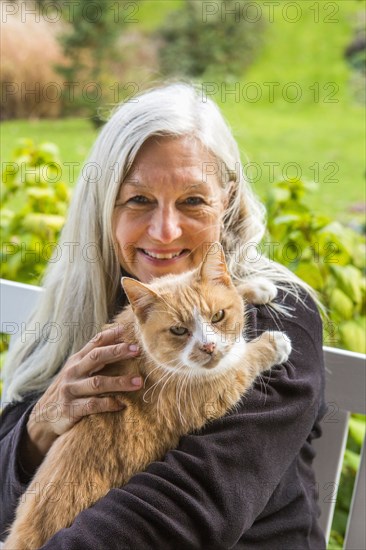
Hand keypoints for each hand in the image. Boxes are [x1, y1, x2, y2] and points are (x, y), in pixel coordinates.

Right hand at [26, 326, 141, 456]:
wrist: (43, 416)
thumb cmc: (69, 389)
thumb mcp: (77, 371)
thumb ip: (94, 359)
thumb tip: (121, 342)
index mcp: (77, 360)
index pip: (95, 342)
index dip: (111, 335)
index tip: (127, 330)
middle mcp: (73, 371)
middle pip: (97, 357)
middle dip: (117, 352)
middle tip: (137, 350)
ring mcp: (70, 390)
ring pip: (98, 382)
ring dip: (119, 382)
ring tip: (138, 382)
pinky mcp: (70, 408)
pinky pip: (92, 405)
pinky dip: (108, 404)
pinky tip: (122, 404)